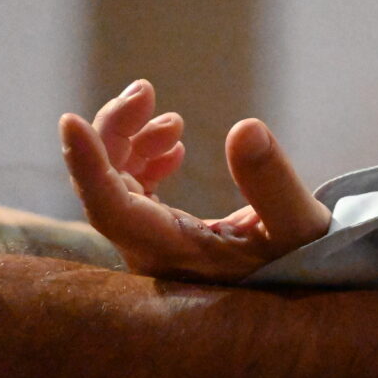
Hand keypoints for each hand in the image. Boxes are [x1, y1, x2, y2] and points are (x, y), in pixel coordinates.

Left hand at [59, 79, 330, 281]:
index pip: (111, 210)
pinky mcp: (161, 236)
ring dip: (130, 142)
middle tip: (146, 91)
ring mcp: (152, 246)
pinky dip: (143, 160)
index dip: (87, 166)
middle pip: (105, 189)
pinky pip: (130, 194)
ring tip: (170, 119)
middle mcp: (152, 253)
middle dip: (115, 133)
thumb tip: (244, 127)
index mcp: (175, 253)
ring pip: (113, 187)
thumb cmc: (304, 261)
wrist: (307, 287)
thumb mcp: (299, 225)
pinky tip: (172, 145)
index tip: (70, 120)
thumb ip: (271, 181)